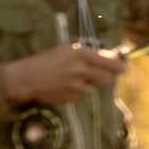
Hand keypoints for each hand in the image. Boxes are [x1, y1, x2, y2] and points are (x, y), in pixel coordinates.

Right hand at [2, 43, 126, 105]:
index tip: (123, 66)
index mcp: (82, 54)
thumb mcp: (66, 50)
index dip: (120, 65)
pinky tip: (63, 86)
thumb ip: (87, 53)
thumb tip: (107, 57)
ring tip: (73, 79)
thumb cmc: (44, 60)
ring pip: (93, 87)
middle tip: (99, 73)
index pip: (112, 62)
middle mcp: (82, 70)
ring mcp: (77, 86)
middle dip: (105, 76)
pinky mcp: (71, 98)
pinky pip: (80, 95)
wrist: (26, 78)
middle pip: (107, 78)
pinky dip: (76, 91)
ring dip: (88, 84)